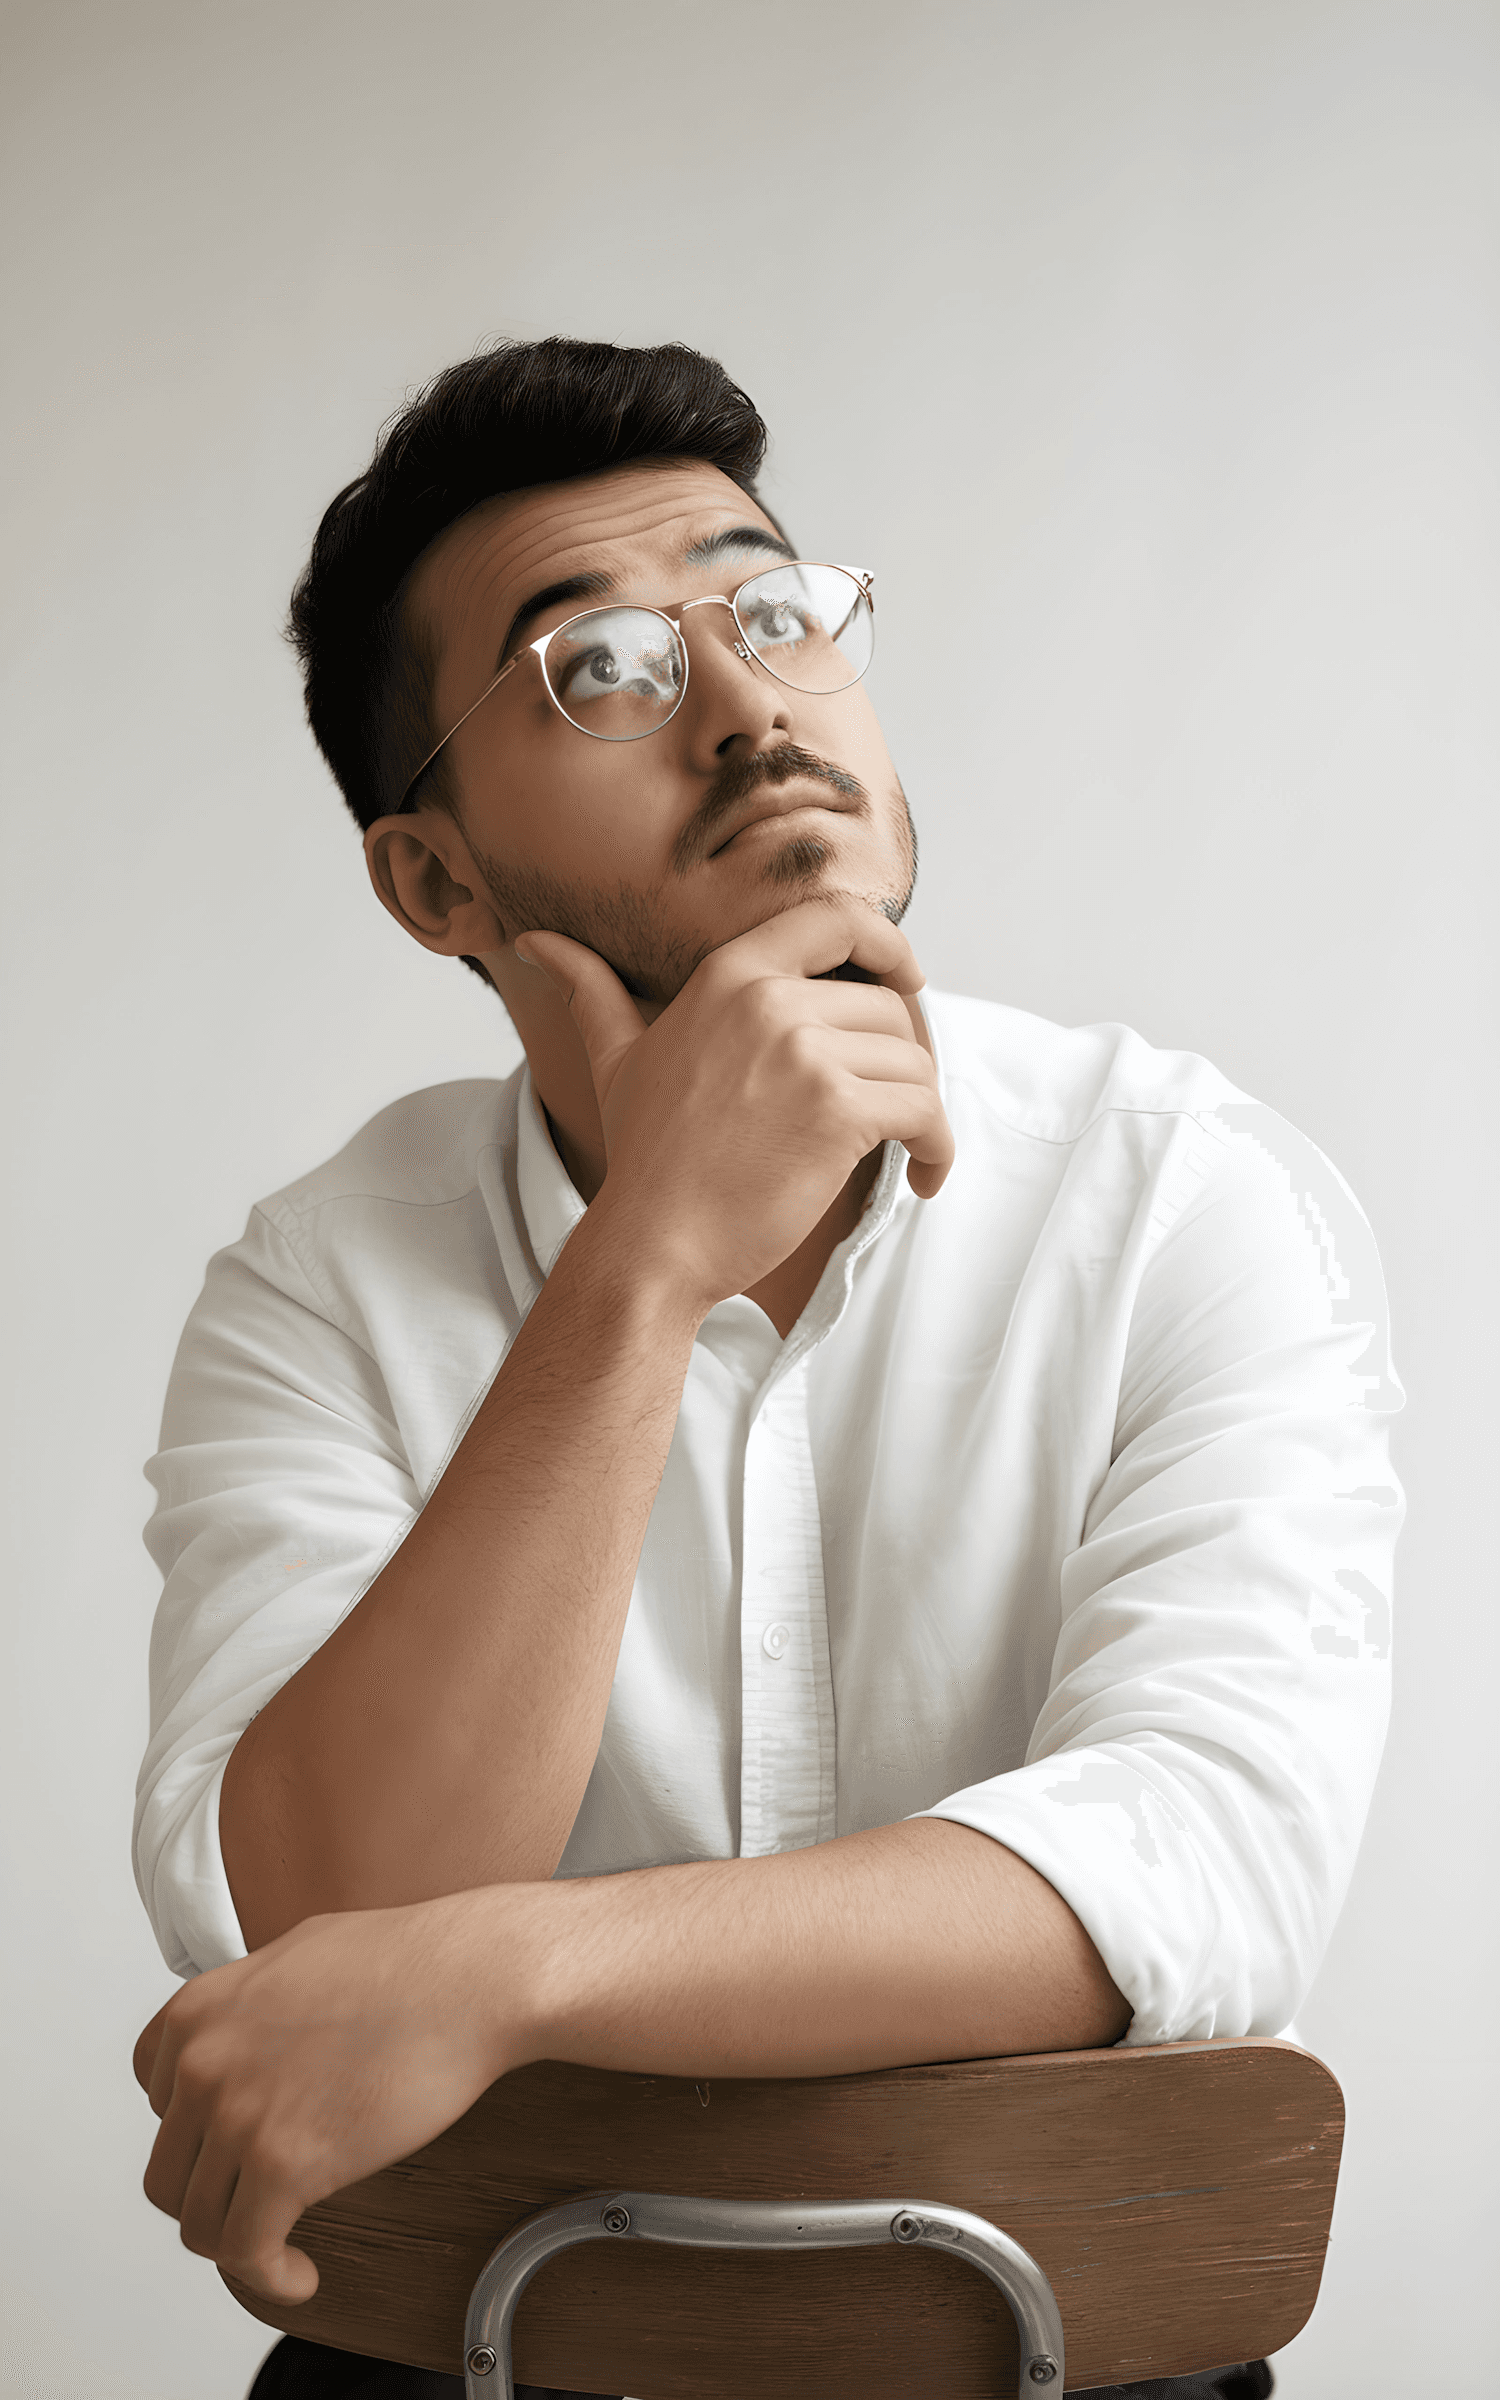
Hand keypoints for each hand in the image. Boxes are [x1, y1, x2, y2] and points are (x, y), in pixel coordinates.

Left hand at [134, 1893, 515, 2302]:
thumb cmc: (406, 1962)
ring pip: (199, 2221)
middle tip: (259, 2199)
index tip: (228, 2147)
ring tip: (280, 2242)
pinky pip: (247, 2252)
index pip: (152, 2097)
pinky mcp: (282, 2164)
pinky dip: (270, 2276)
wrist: (466, 1978)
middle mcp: (202, 2063)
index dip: (194, 2129)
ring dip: (239, 2241)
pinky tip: (300, 2274)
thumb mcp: (298, 1956)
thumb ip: (254, 2002)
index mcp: (199, 2011)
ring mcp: (237, 2115)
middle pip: (169, 2171)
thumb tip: (254, 2034)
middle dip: (214, 2192)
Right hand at [516, 895, 955, 1309]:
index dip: (890, 945)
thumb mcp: (617, 1057)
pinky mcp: (837, 1113)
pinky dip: (939, 1147)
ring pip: (914, 1062)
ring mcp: (805, 1055)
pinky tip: (923, 1177)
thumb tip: (536, 943)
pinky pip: (925, 1111)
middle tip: (900, 1107)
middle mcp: (770, 1001)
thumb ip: (594, 992)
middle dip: (908, 1060)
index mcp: (730, 974)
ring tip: (909, 1151)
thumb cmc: (645, 1156)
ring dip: (924, 1111)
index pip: (837, 918)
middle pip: (889, 1007)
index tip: (908, 981)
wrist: (654, 1241)